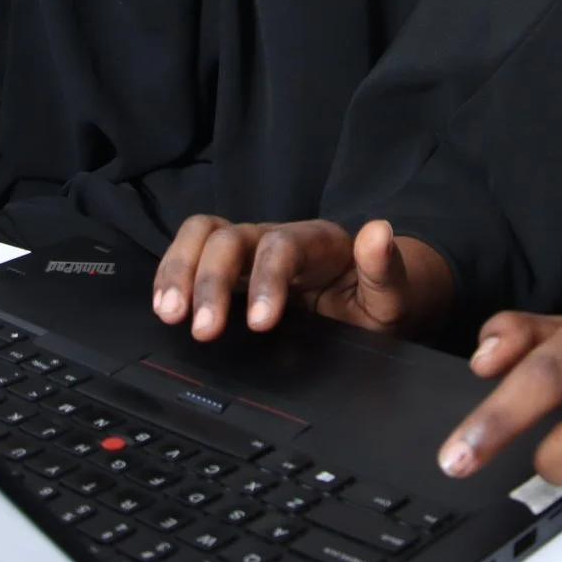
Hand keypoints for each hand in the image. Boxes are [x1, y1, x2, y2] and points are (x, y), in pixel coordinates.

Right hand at [153, 215, 450, 341]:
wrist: (376, 303)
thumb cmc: (382, 300)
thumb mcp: (396, 294)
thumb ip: (386, 269)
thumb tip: (379, 232)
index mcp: (318, 242)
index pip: (282, 247)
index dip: (266, 280)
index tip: (260, 323)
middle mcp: (277, 239)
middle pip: (230, 238)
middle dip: (210, 281)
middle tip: (202, 329)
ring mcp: (249, 252)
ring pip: (202, 237)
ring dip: (179, 272)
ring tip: (170, 314)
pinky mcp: (230, 273)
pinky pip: (190, 258)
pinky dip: (171, 278)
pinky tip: (166, 309)